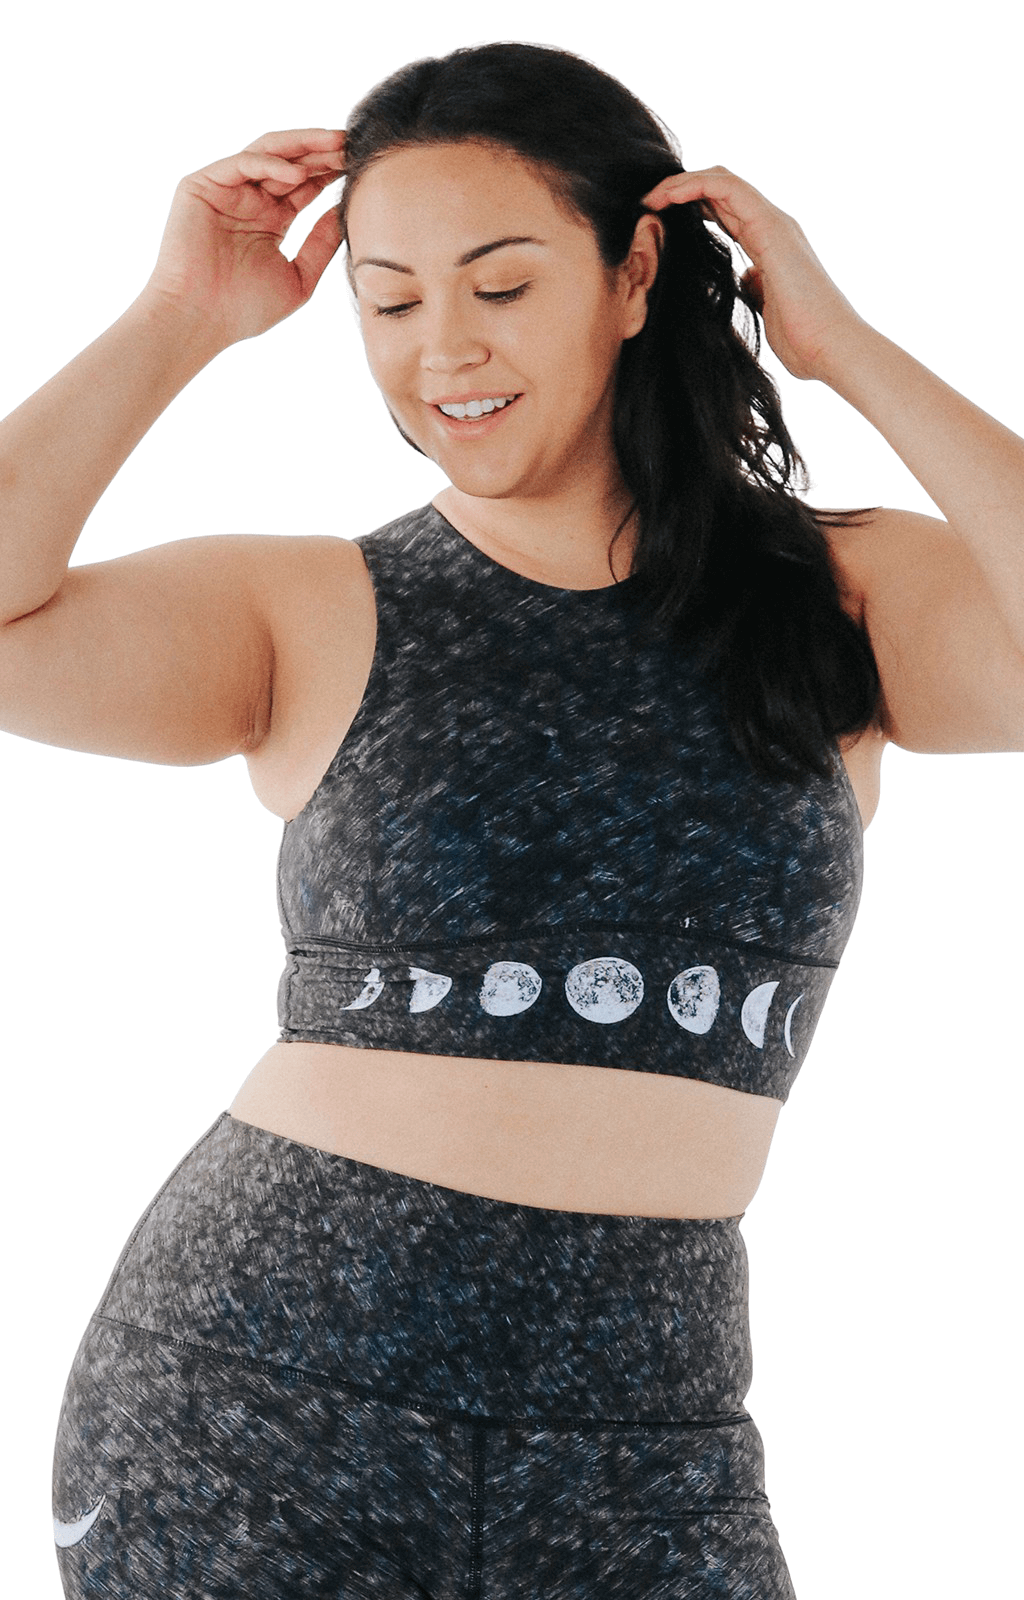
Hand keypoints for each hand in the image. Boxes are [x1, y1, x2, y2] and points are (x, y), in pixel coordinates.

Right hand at [142, 129, 345, 346]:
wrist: (200, 320)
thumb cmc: (244, 309)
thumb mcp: (299, 277)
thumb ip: (321, 244)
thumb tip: (346, 212)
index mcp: (271, 219)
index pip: (306, 185)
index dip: (333, 172)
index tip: (363, 165)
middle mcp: (250, 199)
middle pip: (292, 162)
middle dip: (323, 152)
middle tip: (355, 143)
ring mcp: (226, 189)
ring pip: (268, 153)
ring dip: (302, 146)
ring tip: (335, 143)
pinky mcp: (202, 185)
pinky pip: (242, 164)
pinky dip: (271, 165)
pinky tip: (299, 174)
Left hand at [643, 166, 866, 381]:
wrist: (833, 349)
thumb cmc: (805, 341)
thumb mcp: (767, 311)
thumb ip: (755, 289)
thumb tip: (744, 281)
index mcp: (770, 246)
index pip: (726, 211)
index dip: (692, 208)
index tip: (658, 220)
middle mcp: (774, 227)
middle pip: (721, 190)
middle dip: (681, 191)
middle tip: (647, 205)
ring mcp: (776, 224)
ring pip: (723, 180)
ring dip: (681, 183)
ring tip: (651, 197)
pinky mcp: (773, 228)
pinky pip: (729, 190)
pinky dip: (696, 186)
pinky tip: (669, 197)